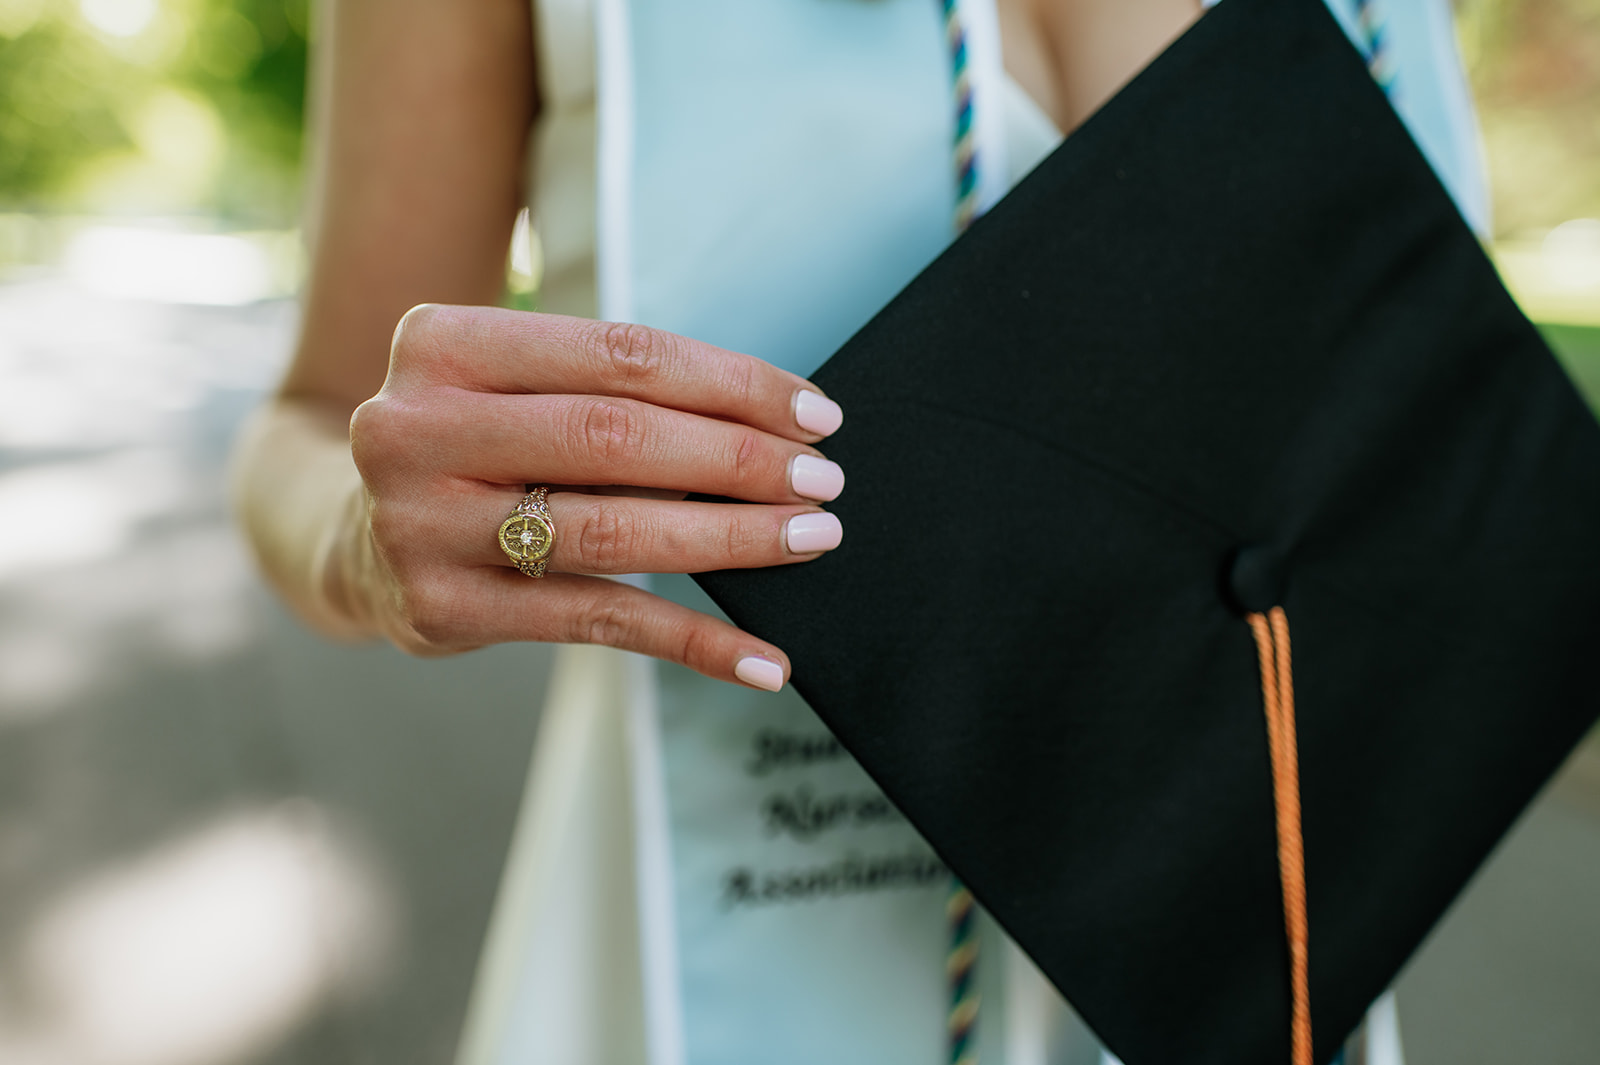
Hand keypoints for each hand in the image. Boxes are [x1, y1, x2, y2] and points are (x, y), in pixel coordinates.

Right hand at [341, 304, 846, 689]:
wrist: (352, 537)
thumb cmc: (476, 447)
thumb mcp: (516, 391)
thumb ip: (612, 392)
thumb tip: (778, 430)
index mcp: (442, 343)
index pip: (621, 354)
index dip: (732, 382)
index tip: (814, 412)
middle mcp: (414, 427)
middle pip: (618, 437)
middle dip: (740, 458)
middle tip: (822, 479)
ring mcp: (421, 524)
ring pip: (613, 530)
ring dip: (730, 537)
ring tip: (807, 539)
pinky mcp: (443, 609)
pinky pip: (597, 622)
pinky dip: (691, 641)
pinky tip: (761, 657)